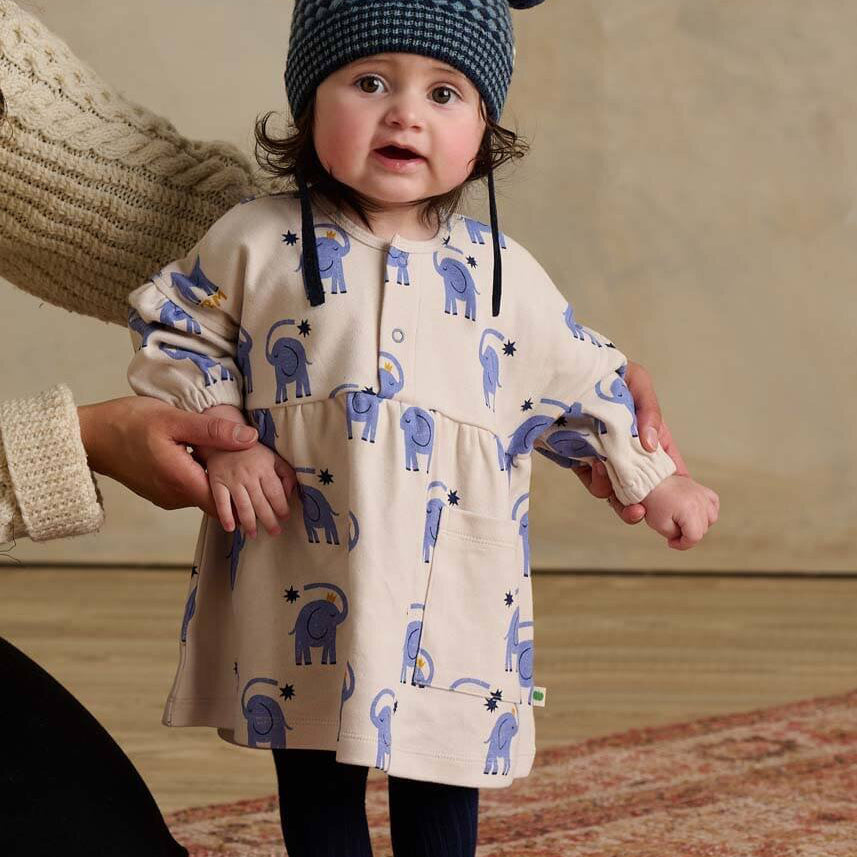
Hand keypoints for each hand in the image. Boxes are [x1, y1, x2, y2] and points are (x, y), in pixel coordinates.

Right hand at [77, 395, 260, 517]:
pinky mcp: (160, 491)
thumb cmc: (127, 423)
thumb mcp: (173, 419)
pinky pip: (190, 489)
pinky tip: (207, 456)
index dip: (246, 491)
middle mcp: (175, 497)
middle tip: (254, 463)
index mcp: (181, 481)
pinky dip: (203, 477)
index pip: (227, 502)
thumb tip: (250, 438)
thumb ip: (213, 431)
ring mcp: (166, 497)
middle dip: (237, 485)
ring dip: (219, 479)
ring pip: (204, 494)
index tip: (260, 473)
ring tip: (234, 456)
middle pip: (218, 500)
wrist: (88, 436)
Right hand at [206, 444, 292, 537]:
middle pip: (261, 502)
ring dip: (249, 523)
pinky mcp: (217, 482)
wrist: (224, 439)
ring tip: (254, 535)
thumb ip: (286, 473)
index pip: (275, 492)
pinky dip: (225, 516)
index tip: (285, 517)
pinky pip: (221, 502)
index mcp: (264, 468)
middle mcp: (249, 475)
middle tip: (275, 532)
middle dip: (269, 520)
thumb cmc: (252, 452)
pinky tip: (230, 528)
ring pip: (243, 505)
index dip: (281, 507)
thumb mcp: (274, 457)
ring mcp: (232, 479)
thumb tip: (290, 492)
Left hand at [572, 360, 689, 523]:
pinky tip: (598, 470)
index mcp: (648, 436)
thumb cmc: (607, 371)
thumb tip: (652, 444)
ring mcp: (604, 458)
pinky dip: (598, 484)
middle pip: (643, 488)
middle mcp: (627, 451)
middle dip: (645, 505)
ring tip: (625, 502)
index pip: (668, 468)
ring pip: (617, 493)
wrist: (563, 372)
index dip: (676, 489)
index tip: (678, 505)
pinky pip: (593, 483)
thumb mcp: (638, 382)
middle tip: (641, 512)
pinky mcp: (579, 461)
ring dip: (621, 503)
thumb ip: (650, 411)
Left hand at [640, 473, 718, 549]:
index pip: (694, 537)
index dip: (683, 544)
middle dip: (688, 535)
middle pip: (703, 529)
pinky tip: (699, 513)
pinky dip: (709, 510)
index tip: (671, 543)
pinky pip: (714, 502)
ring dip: (699, 524)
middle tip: (673, 533)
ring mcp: (702, 494)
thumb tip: (683, 536)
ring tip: (685, 524)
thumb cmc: (653, 501)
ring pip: (711, 518)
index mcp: (690, 511)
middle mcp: (700, 502)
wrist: (650, 480)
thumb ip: (674, 535)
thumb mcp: (659, 524)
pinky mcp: (701, 489)